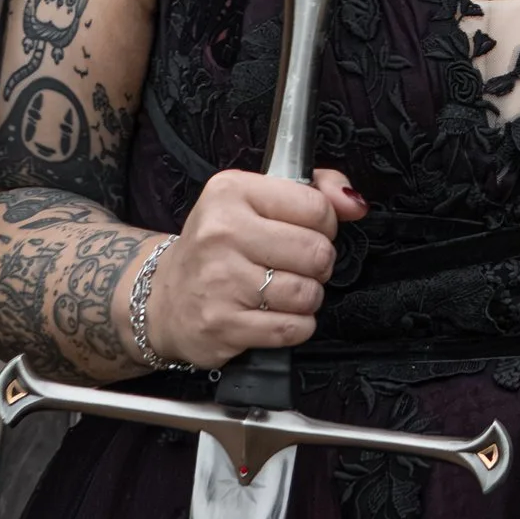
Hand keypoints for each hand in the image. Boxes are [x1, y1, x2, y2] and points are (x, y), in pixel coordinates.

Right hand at [145, 165, 364, 369]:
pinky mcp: (223, 325)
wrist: (165, 299)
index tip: (306, 231)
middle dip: (318, 264)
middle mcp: (221, 233)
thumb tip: (354, 202)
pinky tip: (274, 314)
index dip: (324, 225)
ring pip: (307, 293)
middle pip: (316, 252)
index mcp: (230, 192)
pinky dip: (295, 325)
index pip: (316, 207)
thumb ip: (315, 189)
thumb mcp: (256, 200)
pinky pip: (292, 329)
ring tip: (283, 290)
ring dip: (307, 297)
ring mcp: (220, 281)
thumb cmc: (220, 247)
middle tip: (297, 266)